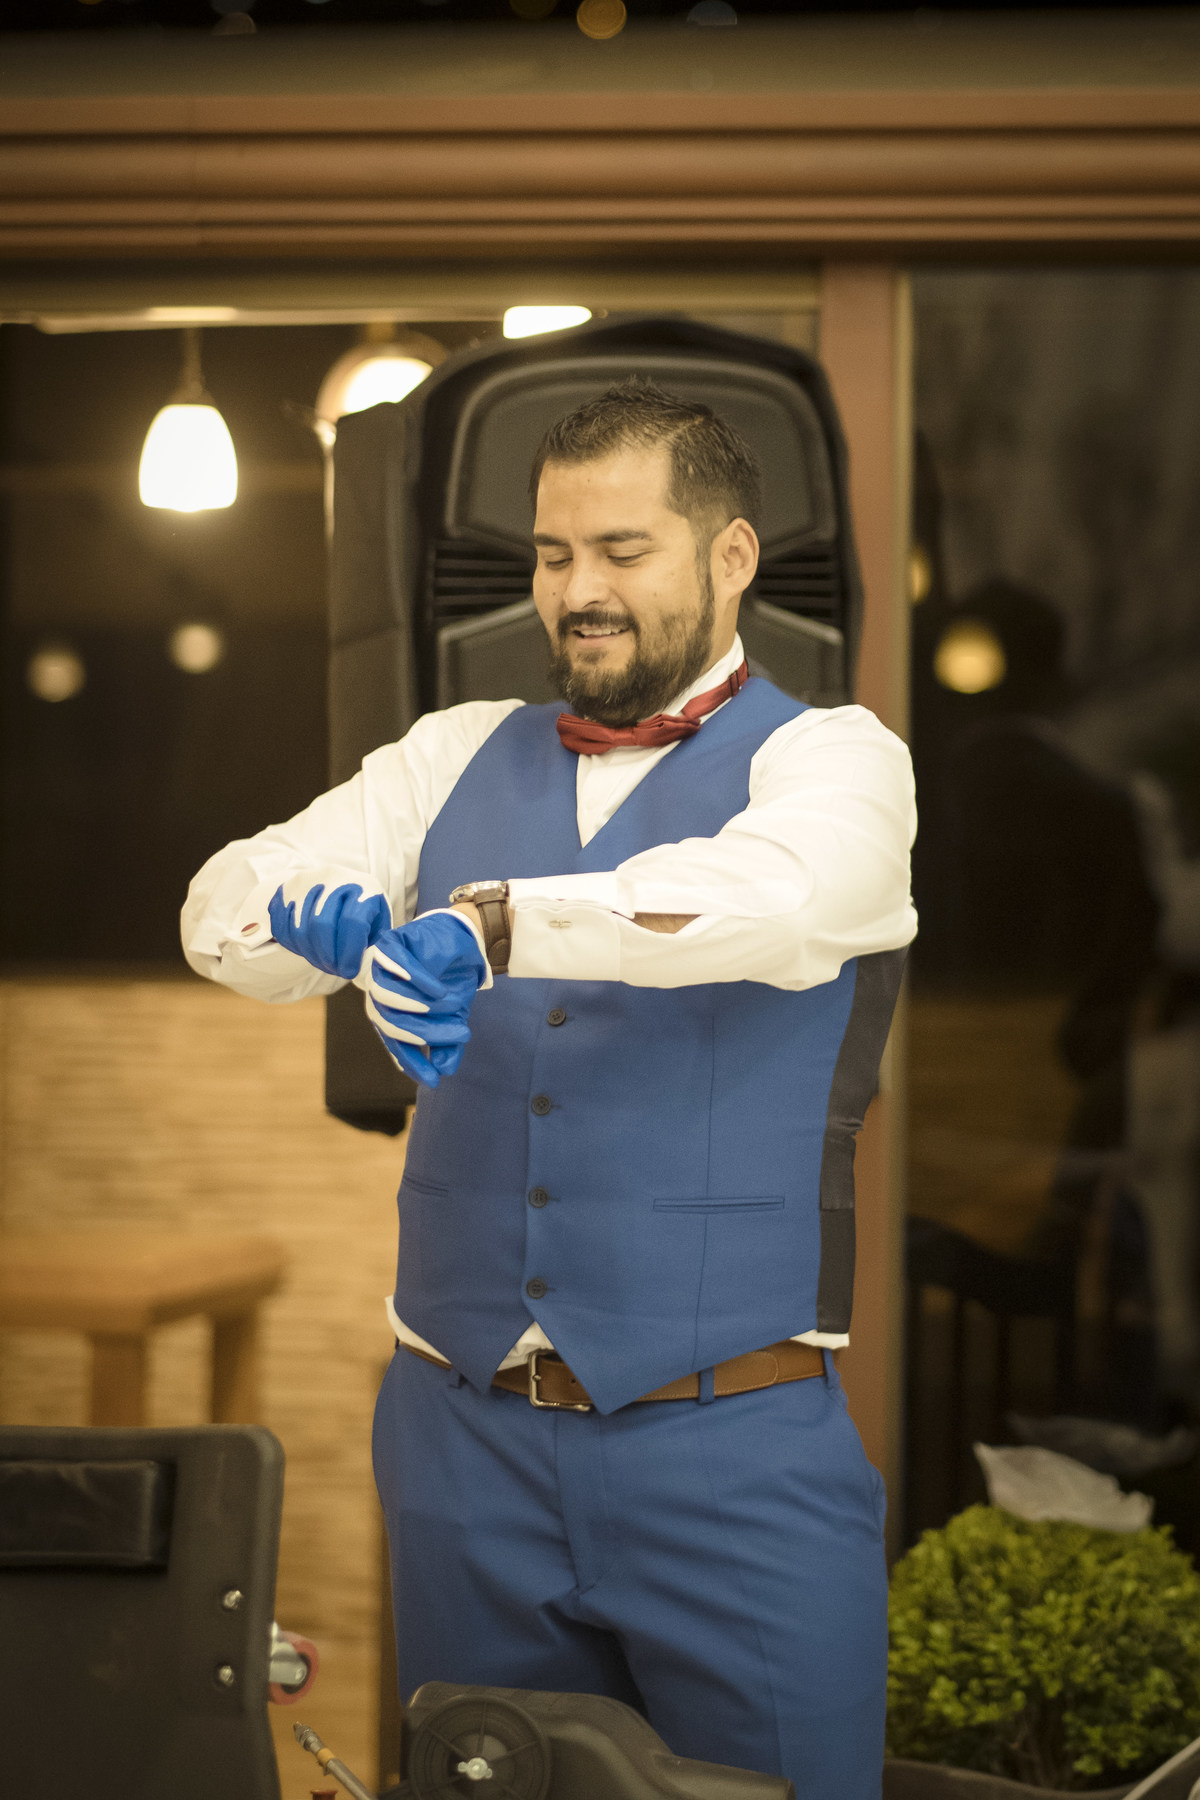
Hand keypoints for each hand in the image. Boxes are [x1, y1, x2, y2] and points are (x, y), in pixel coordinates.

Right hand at [268, 871, 390, 979]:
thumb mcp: (378, 921)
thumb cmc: (364, 909)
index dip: (349, 952)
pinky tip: (308, 950)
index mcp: (363, 885)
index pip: (353, 922)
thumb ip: (373, 942)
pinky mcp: (286, 890)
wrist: (339, 883)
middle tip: (334, 970)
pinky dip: (294, 945)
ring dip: (311, 955)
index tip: (349, 971)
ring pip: (300, 928)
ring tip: (324, 963)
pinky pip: (282, 926)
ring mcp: (306, 882)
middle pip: (322, 925)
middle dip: (327, 956)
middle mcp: (333, 878)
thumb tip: (359, 967)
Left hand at [364, 911, 487, 1089]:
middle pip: (389, 1021)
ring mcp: (381, 968)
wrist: (465, 942)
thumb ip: (447, 1044)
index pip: (394, 1042)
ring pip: (385, 994)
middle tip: (460, 1034)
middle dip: (425, 1032)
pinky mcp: (389, 943)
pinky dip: (416, 979)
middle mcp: (380, 994)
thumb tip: (444, 1071)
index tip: (433, 1080)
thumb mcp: (455, 1018)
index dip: (412, 1062)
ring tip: (451, 1004)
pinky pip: (395, 964)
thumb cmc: (453, 981)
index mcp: (391, 1014)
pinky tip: (437, 989)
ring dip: (419, 1005)